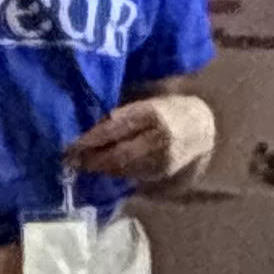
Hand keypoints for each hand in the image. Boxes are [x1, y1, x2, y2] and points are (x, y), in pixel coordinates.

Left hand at [65, 90, 216, 190]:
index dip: (91, 138)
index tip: (70, 143)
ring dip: (100, 167)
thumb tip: (88, 121)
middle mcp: (159, 138)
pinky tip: (103, 168)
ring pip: (124, 167)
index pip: (116, 128)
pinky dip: (115, 172)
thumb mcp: (147, 99)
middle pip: (118, 153)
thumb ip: (122, 111)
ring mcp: (163, 159)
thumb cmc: (168, 107)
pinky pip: (133, 174)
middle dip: (92, 158)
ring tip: (82, 164)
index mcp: (153, 113)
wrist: (202, 127)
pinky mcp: (163, 173)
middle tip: (70, 159)